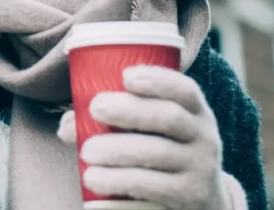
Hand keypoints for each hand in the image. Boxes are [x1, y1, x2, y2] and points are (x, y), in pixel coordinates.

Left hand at [57, 66, 246, 209]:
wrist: (201, 204)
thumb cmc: (162, 154)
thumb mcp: (156, 133)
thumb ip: (116, 119)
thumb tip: (68, 125)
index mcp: (196, 113)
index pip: (185, 90)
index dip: (158, 79)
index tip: (125, 76)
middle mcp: (204, 139)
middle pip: (169, 117)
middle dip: (130, 110)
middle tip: (94, 109)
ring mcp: (199, 171)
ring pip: (158, 155)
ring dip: (118, 151)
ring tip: (86, 153)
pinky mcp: (188, 200)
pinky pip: (152, 193)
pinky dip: (119, 188)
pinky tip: (93, 188)